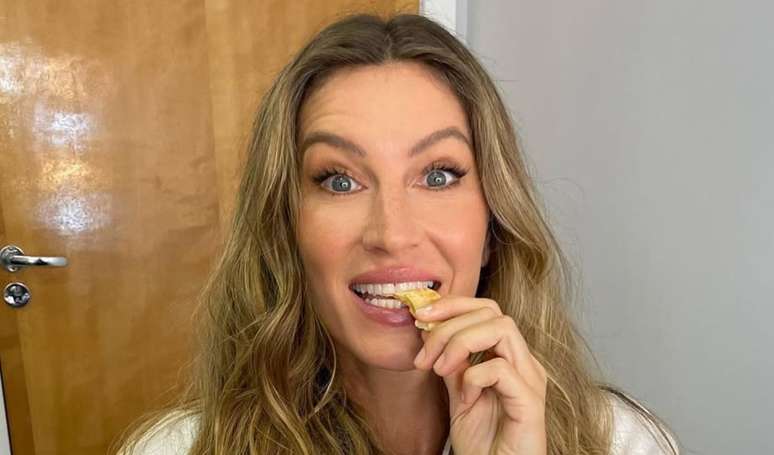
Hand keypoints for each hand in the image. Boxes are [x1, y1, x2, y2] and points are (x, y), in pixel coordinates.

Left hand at [412, 295, 547, 454]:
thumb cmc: (483, 445)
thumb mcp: (458, 395)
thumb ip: (452, 364)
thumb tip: (431, 330)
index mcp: (509, 358)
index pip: (486, 310)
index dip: (453, 305)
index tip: (420, 314)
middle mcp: (524, 364)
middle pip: (493, 312)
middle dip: (449, 324)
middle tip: (424, 355)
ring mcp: (531, 381)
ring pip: (501, 328)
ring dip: (460, 342)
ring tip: (440, 369)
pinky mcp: (530, 403)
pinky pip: (501, 369)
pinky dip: (474, 377)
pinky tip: (466, 398)